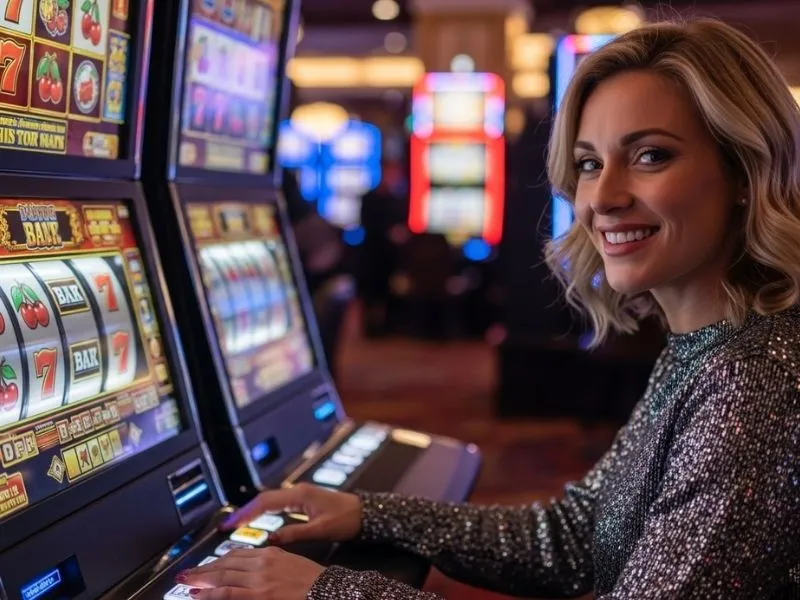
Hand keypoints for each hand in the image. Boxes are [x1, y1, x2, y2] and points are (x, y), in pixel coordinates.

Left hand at [179, 547, 323, 599]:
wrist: (328, 590)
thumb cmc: (314, 581)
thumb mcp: (291, 563)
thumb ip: (272, 563)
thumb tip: (253, 566)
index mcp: (271, 552)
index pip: (237, 554)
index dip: (218, 560)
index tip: (207, 565)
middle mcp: (262, 563)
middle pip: (226, 563)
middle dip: (204, 569)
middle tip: (187, 574)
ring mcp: (259, 580)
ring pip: (223, 577)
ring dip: (202, 580)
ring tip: (187, 583)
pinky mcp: (259, 595)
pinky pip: (228, 593)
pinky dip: (211, 594)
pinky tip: (200, 595)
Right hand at [221, 483, 362, 544]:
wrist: (365, 512)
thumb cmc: (347, 519)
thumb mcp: (321, 529)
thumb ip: (295, 534)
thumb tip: (272, 540)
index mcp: (299, 495)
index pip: (265, 502)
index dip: (246, 513)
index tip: (230, 524)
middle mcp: (297, 492)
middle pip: (263, 499)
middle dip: (244, 511)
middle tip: (226, 525)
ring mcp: (300, 495)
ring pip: (270, 501)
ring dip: (253, 511)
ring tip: (237, 524)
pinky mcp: (303, 501)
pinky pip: (277, 504)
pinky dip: (264, 511)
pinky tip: (259, 521)